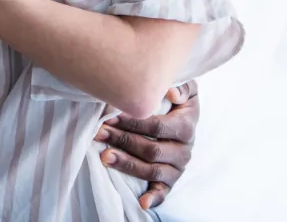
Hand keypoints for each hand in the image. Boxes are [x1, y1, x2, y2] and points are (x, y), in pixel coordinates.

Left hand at [96, 81, 199, 209]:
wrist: (186, 118)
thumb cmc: (178, 99)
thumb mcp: (184, 88)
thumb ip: (181, 85)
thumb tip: (170, 92)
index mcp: (187, 126)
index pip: (157, 126)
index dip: (133, 121)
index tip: (109, 116)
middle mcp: (185, 150)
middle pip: (151, 149)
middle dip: (123, 140)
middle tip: (99, 132)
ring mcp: (178, 167)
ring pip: (152, 170)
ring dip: (126, 164)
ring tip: (104, 156)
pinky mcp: (171, 180)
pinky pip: (164, 192)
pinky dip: (154, 198)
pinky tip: (142, 202)